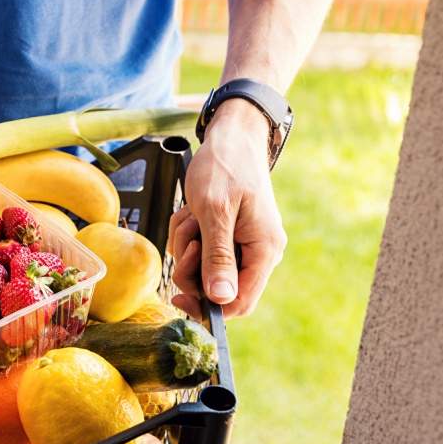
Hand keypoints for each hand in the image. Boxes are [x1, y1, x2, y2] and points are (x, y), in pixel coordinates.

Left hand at [167, 100, 286, 318]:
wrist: (230, 136)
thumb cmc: (225, 166)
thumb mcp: (215, 211)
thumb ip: (218, 256)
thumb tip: (221, 298)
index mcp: (264, 251)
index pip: (240, 302)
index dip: (208, 307)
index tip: (178, 296)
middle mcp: (257, 252)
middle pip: (217, 288)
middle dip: (193, 266)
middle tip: (189, 238)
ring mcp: (242, 243)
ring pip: (202, 268)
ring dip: (186, 244)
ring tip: (191, 215)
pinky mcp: (226, 234)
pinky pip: (198, 249)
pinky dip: (187, 232)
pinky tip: (191, 211)